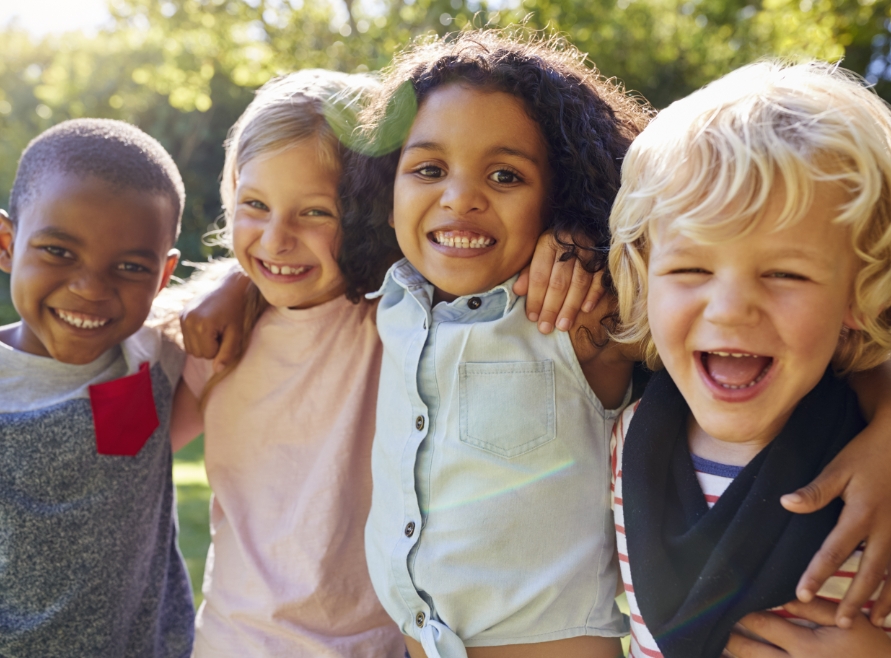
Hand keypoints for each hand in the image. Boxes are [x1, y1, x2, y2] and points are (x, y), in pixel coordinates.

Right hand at [180, 265, 249, 371]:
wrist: (229, 287)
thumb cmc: (236, 311)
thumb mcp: (236, 333)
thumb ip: (227, 353)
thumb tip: (216, 370)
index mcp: (201, 326)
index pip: (207, 355)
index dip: (220, 348)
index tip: (226, 333)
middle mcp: (188, 321)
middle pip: (196, 353)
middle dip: (211, 347)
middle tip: (221, 331)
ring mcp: (182, 317)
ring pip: (190, 348)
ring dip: (203, 343)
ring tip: (215, 329)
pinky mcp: (181, 315)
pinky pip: (187, 338)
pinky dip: (197, 337)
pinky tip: (207, 325)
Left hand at [513, 231, 604, 333]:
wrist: (589, 220)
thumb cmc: (559, 239)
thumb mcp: (539, 248)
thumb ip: (530, 270)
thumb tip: (517, 291)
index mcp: (549, 242)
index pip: (540, 275)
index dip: (535, 297)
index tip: (532, 317)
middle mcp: (569, 246)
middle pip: (559, 282)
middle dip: (551, 307)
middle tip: (546, 328)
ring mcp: (590, 252)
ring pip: (579, 283)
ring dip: (570, 307)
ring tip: (563, 326)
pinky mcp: (606, 257)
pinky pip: (600, 278)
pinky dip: (593, 294)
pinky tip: (586, 310)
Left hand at [725, 599, 890, 656]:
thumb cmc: (869, 648)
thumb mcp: (845, 621)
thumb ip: (812, 607)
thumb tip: (782, 595)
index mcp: (806, 647)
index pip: (762, 625)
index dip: (741, 614)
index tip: (726, 604)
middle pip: (749, 652)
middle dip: (728, 639)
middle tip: (708, 626)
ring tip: (714, 649)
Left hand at [780, 413, 890, 626]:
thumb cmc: (868, 454)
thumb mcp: (839, 467)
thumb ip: (815, 490)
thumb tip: (786, 504)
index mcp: (861, 515)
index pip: (834, 551)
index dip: (817, 574)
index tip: (803, 595)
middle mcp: (886, 530)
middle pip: (870, 572)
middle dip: (855, 599)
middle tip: (842, 624)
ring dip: (884, 599)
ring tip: (873, 621)